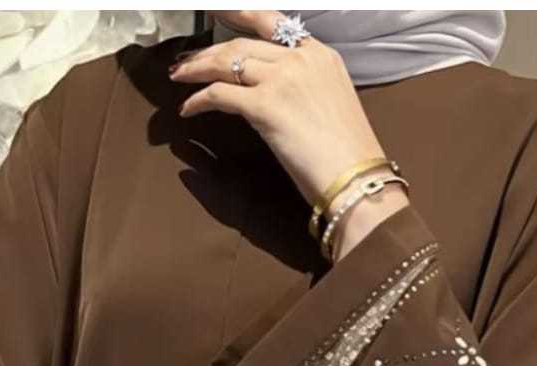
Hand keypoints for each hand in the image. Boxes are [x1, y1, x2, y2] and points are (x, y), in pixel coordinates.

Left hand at [171, 10, 405, 258]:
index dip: (241, 15)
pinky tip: (188, 109)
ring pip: (227, 61)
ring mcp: (282, 80)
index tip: (218, 11)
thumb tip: (277, 98)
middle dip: (209, 49)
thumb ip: (305, 89)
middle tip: (187, 60)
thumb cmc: (348, 155)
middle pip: (243, 43)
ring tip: (179, 77)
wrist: (357, 178)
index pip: (273, 24)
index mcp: (321, 55)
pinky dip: (199, 99)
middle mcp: (301, 59)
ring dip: (197, 68)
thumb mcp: (332, 105)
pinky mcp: (265, 106)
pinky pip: (219, 94)